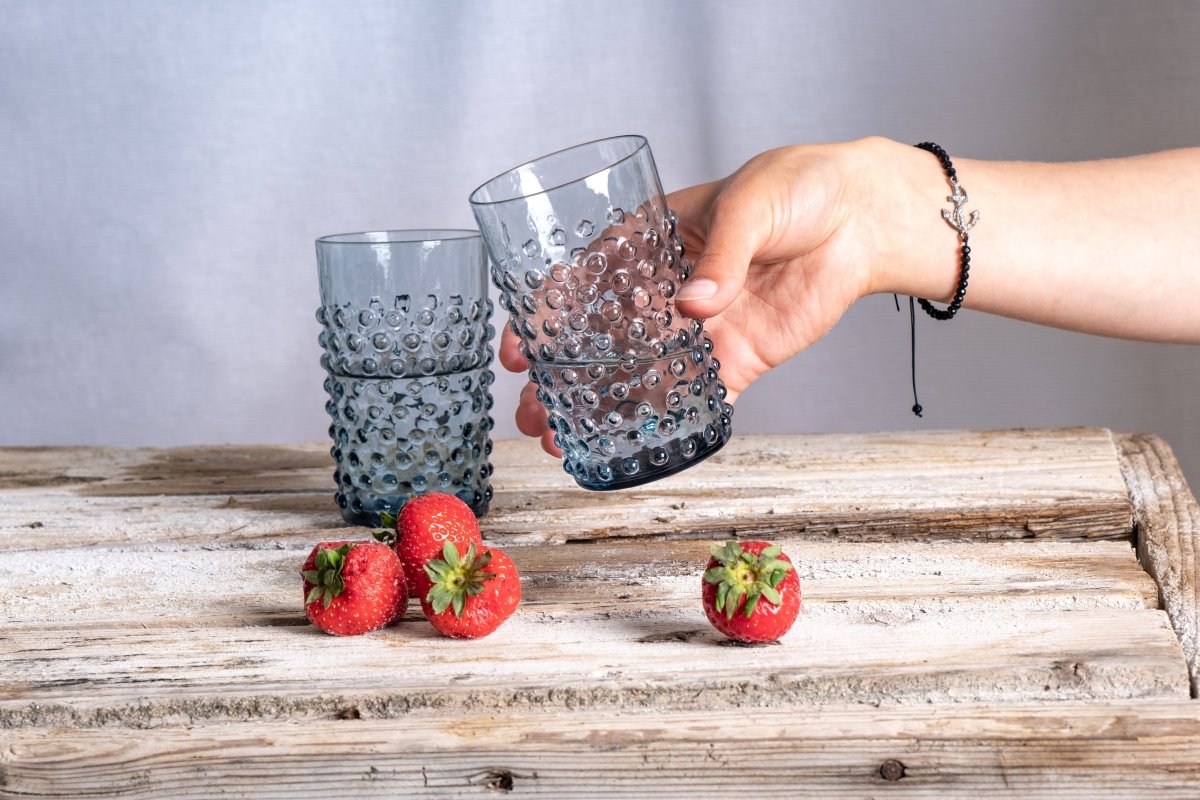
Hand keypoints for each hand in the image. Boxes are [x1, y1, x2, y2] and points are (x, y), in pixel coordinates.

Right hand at [500, 138, 887, 454]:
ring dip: (603, 409)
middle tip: (530, 412)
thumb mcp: (751, 204)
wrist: (863, 217)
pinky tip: (638, 448)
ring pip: (640, 377)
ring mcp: (700, 330)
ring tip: (565, 440)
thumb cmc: (798, 186)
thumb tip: (694, 306)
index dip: (543, 316)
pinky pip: (702, 397)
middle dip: (561, 379)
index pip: (581, 280)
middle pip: (600, 340)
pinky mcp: (738, 357)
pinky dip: (674, 423)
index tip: (518, 350)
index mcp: (650, 241)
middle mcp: (665, 291)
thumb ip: (722, 255)